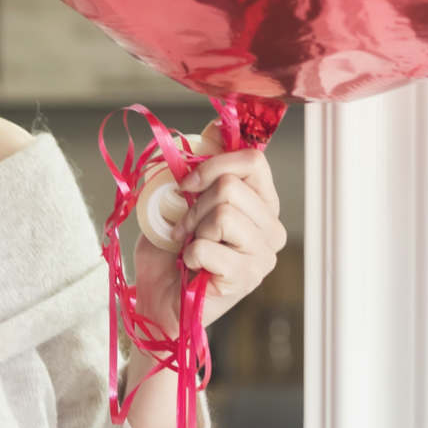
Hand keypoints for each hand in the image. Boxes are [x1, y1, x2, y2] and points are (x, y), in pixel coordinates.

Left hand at [133, 143, 285, 337]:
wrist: (157, 301)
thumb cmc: (169, 255)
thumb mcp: (177, 203)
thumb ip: (198, 168)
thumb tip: (213, 126)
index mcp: (260, 203)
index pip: (253, 161)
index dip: (213, 163)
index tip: (185, 183)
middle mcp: (271, 228)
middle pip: (232, 186)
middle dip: (194, 204)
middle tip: (184, 228)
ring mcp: (263, 254)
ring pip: (224, 213)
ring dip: (193, 229)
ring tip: (189, 247)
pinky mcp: (247, 277)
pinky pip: (210, 247)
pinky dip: (189, 255)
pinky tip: (192, 267)